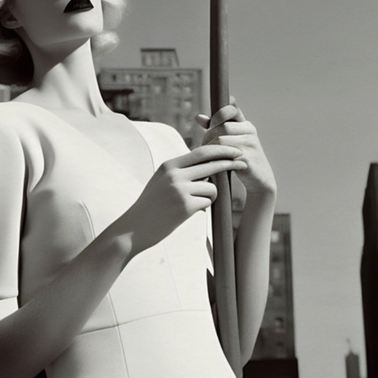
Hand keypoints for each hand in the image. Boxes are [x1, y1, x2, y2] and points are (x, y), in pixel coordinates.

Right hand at [113, 145, 242, 252]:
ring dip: (210, 196)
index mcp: (169, 165)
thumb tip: (208, 165)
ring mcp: (179, 190)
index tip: (235, 151)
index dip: (221, 150)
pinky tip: (188, 212)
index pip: (201, 152)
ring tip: (194, 204)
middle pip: (211, 164)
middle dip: (230, 162)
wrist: (134, 228)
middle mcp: (174, 175)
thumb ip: (181, 171)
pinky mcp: (184, 207)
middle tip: (244, 163)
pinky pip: (207, 203)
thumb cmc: (151, 205)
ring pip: (211, 188)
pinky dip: (203, 207)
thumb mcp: (161, 180)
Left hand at [198, 102, 275, 201]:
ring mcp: (250, 145)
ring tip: (207, 154)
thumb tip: (198, 116)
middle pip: (222, 127)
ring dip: (210, 147)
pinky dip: (215, 158)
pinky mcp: (247, 159)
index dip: (218, 114)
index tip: (211, 124)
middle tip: (204, 145)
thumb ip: (216, 128)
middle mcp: (250, 131)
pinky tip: (212, 163)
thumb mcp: (232, 140)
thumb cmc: (241, 158)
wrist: (260, 179)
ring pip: (221, 140)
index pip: (231, 109)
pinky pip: (225, 155)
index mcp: (246, 125)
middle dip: (209, 136)